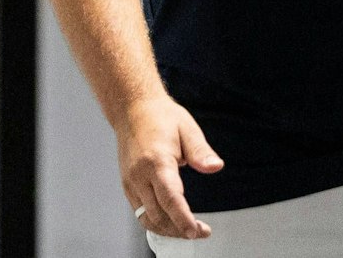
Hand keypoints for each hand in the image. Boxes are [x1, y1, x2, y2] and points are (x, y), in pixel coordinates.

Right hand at [117, 94, 223, 239]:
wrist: (133, 110)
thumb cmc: (161, 117)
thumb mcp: (187, 129)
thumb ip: (201, 152)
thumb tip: (215, 167)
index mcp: (156, 161)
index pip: (170, 198)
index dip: (183, 218)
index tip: (196, 231)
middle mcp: (139, 175)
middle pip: (158, 214)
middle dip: (179, 229)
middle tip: (201, 232)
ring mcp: (130, 182)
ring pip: (146, 218)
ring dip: (167, 230)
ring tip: (188, 232)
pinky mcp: (127, 186)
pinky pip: (140, 212)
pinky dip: (155, 222)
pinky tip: (171, 224)